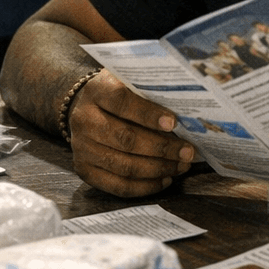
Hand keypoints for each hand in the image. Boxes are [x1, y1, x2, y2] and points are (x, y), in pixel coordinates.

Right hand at [67, 71, 194, 196]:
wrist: (83, 107)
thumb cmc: (117, 95)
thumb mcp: (128, 82)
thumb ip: (150, 92)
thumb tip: (186, 113)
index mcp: (97, 91)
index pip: (122, 102)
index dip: (148, 114)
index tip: (173, 122)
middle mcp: (84, 120)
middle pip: (125, 138)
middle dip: (162, 147)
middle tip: (187, 151)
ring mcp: (81, 148)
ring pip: (124, 166)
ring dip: (158, 169)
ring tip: (181, 166)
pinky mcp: (84, 170)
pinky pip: (118, 185)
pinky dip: (145, 186)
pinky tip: (164, 179)